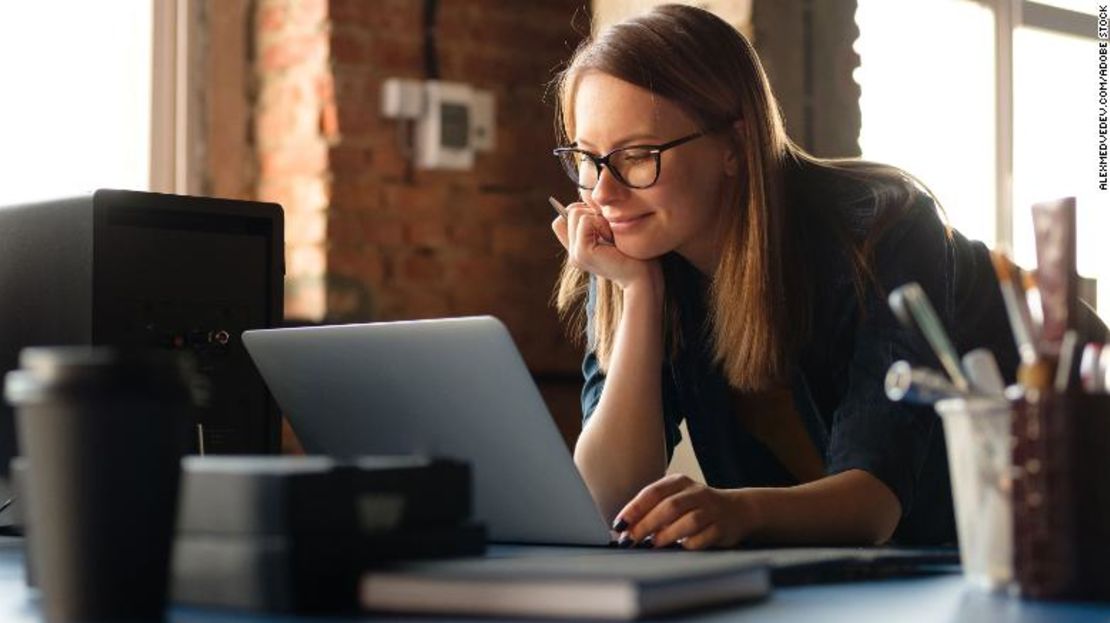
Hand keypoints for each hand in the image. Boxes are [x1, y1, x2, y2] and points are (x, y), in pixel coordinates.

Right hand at [551, 200, 658, 290]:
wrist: (642, 274)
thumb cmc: (633, 249)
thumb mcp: (611, 228)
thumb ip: (595, 216)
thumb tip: (587, 194)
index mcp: (577, 246)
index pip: (564, 215)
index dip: (584, 210)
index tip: (604, 223)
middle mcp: (572, 250)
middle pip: (571, 210)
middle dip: (594, 212)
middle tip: (611, 232)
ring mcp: (575, 254)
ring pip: (576, 212)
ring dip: (599, 218)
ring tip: (612, 236)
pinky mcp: (581, 253)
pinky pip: (585, 221)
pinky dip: (601, 224)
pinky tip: (612, 239)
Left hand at [613, 474, 758, 549]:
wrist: (737, 510)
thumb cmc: (697, 507)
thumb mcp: (676, 499)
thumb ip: (653, 510)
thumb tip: (624, 529)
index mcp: (679, 482)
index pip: (653, 492)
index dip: (634, 509)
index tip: (619, 524)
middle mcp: (696, 493)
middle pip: (668, 506)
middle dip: (646, 524)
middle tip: (630, 539)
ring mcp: (711, 510)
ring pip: (687, 521)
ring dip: (667, 534)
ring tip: (652, 544)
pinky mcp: (722, 528)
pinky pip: (703, 538)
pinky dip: (688, 544)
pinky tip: (679, 548)